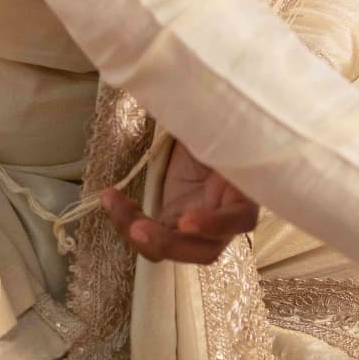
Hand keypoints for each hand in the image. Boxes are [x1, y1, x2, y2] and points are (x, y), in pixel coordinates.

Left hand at [102, 140, 259, 265]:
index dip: (215, 225)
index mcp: (244, 193)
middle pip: (204, 251)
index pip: (239, 220)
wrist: (199, 129)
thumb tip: (194, 108)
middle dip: (168, 243)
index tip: (185, 221)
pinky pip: (148, 234)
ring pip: (171, 248)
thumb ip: (211, 128)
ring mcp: (194, 225)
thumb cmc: (215, 125)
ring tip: (114, 202)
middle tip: (137, 228)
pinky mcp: (170, 222)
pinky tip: (113, 198)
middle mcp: (223, 219)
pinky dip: (127, 221)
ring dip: (139, 234)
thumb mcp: (216, 126)